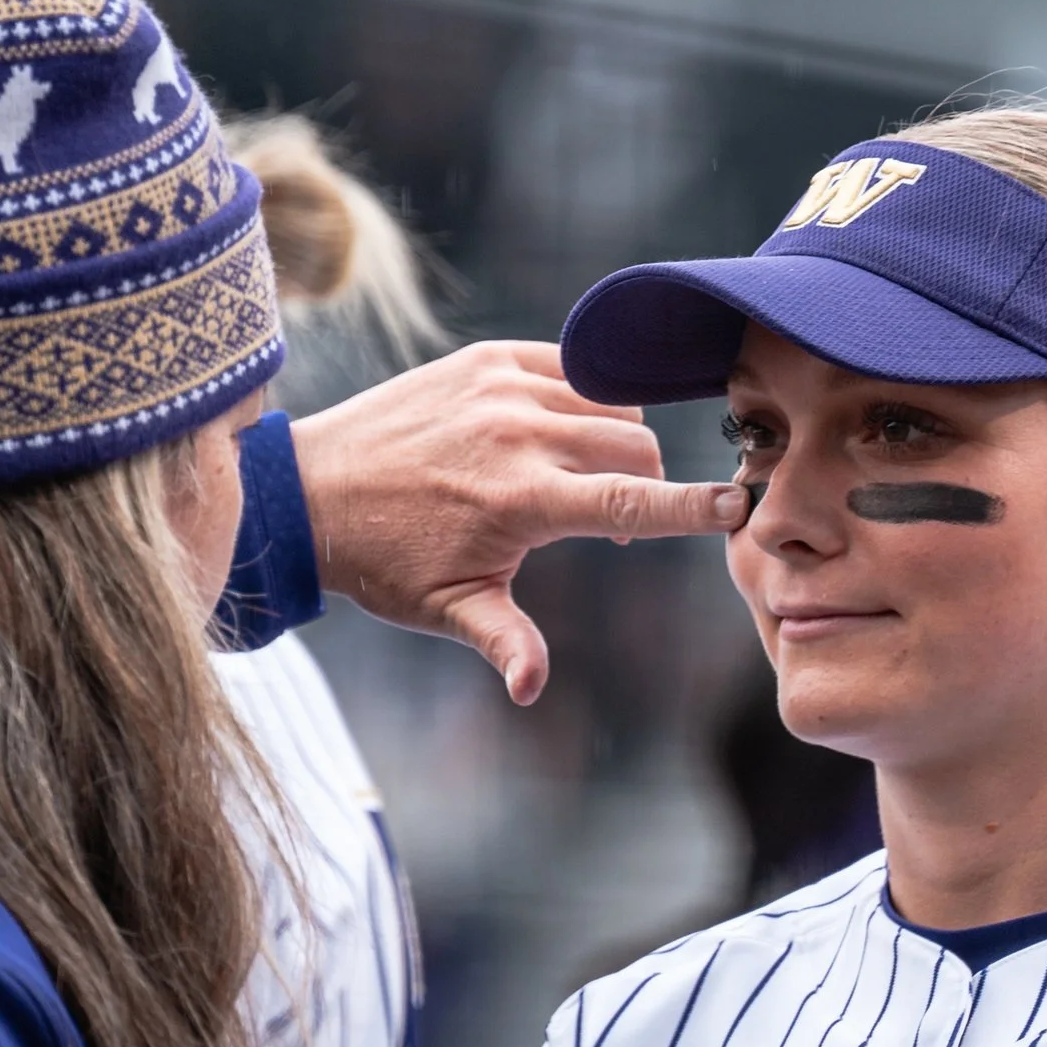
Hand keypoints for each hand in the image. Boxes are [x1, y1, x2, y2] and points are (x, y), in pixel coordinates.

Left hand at [289, 341, 744, 703]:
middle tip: (606, 520)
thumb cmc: (384, 561)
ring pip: (608, 405)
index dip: (692, 507)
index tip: (736, 505)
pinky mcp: (486, 358)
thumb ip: (506, 642)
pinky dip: (581, 396)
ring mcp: (502, 387)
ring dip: (613, 441)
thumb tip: (534, 688)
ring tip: (572, 478)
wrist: (310, 490)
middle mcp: (520, 433)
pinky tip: (554, 431)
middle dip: (643, 485)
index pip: (635, 501)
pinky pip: (570, 366)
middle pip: (634, 448)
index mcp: (522, 500)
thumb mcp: (448, 609)